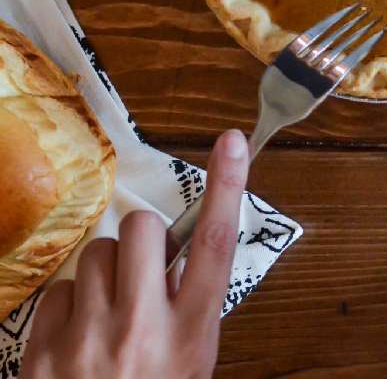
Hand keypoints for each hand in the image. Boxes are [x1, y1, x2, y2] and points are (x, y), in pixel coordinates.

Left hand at [23, 129, 249, 378]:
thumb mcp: (191, 366)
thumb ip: (188, 312)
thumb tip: (179, 261)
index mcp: (192, 335)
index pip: (216, 244)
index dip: (227, 186)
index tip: (232, 141)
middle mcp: (143, 329)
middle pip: (142, 231)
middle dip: (143, 238)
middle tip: (144, 268)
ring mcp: (88, 338)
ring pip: (95, 254)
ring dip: (105, 271)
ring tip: (109, 311)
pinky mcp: (43, 350)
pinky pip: (59, 291)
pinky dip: (71, 304)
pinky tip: (79, 336)